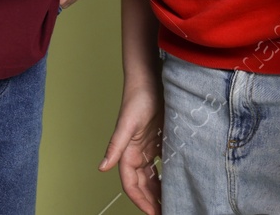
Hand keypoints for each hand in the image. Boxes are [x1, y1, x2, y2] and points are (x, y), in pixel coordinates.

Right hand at [99, 70, 163, 214]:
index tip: (154, 213)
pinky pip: (161, 164)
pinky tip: (177, 182)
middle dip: (151, 201)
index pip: (131, 185)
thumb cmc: (138, 97)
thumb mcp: (128, 123)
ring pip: (151, 177)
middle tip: (166, 212)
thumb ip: (116, 145)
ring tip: (171, 203)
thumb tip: (102, 167)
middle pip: (142, 185)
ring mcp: (147, 148)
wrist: (152, 78)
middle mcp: (136, 153)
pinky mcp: (159, 141)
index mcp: (127, 153)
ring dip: (159, 191)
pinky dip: (166, 175)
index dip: (141, 201)